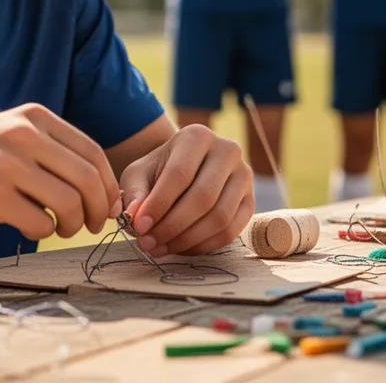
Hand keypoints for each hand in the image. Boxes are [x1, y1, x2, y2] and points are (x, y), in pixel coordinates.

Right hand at [0, 104, 120, 240]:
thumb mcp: (9, 133)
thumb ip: (51, 150)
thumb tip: (101, 187)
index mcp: (33, 117)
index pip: (91, 151)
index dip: (108, 184)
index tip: (108, 205)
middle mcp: (23, 135)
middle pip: (88, 178)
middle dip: (98, 209)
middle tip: (93, 225)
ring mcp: (7, 164)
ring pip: (70, 202)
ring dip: (73, 224)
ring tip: (61, 228)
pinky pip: (41, 222)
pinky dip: (44, 232)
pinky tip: (30, 226)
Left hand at [120, 123, 252, 255]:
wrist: (183, 170)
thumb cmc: (158, 171)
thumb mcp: (138, 175)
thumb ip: (135, 194)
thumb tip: (135, 217)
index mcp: (197, 136)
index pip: (180, 174)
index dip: (158, 204)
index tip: (139, 227)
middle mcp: (227, 151)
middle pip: (203, 197)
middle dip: (172, 226)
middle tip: (148, 243)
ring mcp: (244, 176)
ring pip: (219, 217)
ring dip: (186, 240)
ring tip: (160, 248)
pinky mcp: (250, 201)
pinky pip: (230, 231)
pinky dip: (203, 246)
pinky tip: (180, 248)